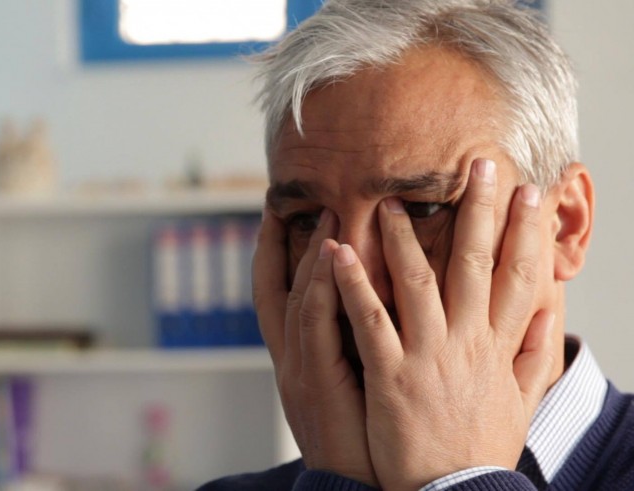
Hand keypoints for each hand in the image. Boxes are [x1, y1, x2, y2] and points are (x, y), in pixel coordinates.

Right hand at [253, 207, 377, 485]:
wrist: (355, 485)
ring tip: (327, 215)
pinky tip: (334, 255)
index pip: (283, 296)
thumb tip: (379, 310)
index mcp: (302, 358)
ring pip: (298, 297)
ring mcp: (300, 367)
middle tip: (290, 203)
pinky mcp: (317, 380)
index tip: (282, 218)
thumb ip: (358, 345)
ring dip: (309, 254)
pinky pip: (316, 324)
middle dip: (281, 245)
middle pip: (277, 289)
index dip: (278, 256)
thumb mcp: (353, 386)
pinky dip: (320, 286)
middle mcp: (292, 357)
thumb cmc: (364, 440)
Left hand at [331, 159, 556, 489]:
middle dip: (478, 211)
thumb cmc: (480, 448)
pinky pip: (369, 320)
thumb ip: (533, 354)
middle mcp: (467, 343)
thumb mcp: (521, 401)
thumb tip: (550, 313)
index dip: (526, 232)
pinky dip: (353, 284)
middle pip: (475, 264)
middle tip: (479, 165)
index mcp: (498, 347)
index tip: (530, 193)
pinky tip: (338, 252)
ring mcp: (428, 357)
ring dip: (403, 238)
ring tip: (389, 200)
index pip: (520, 276)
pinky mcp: (391, 376)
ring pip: (417, 282)